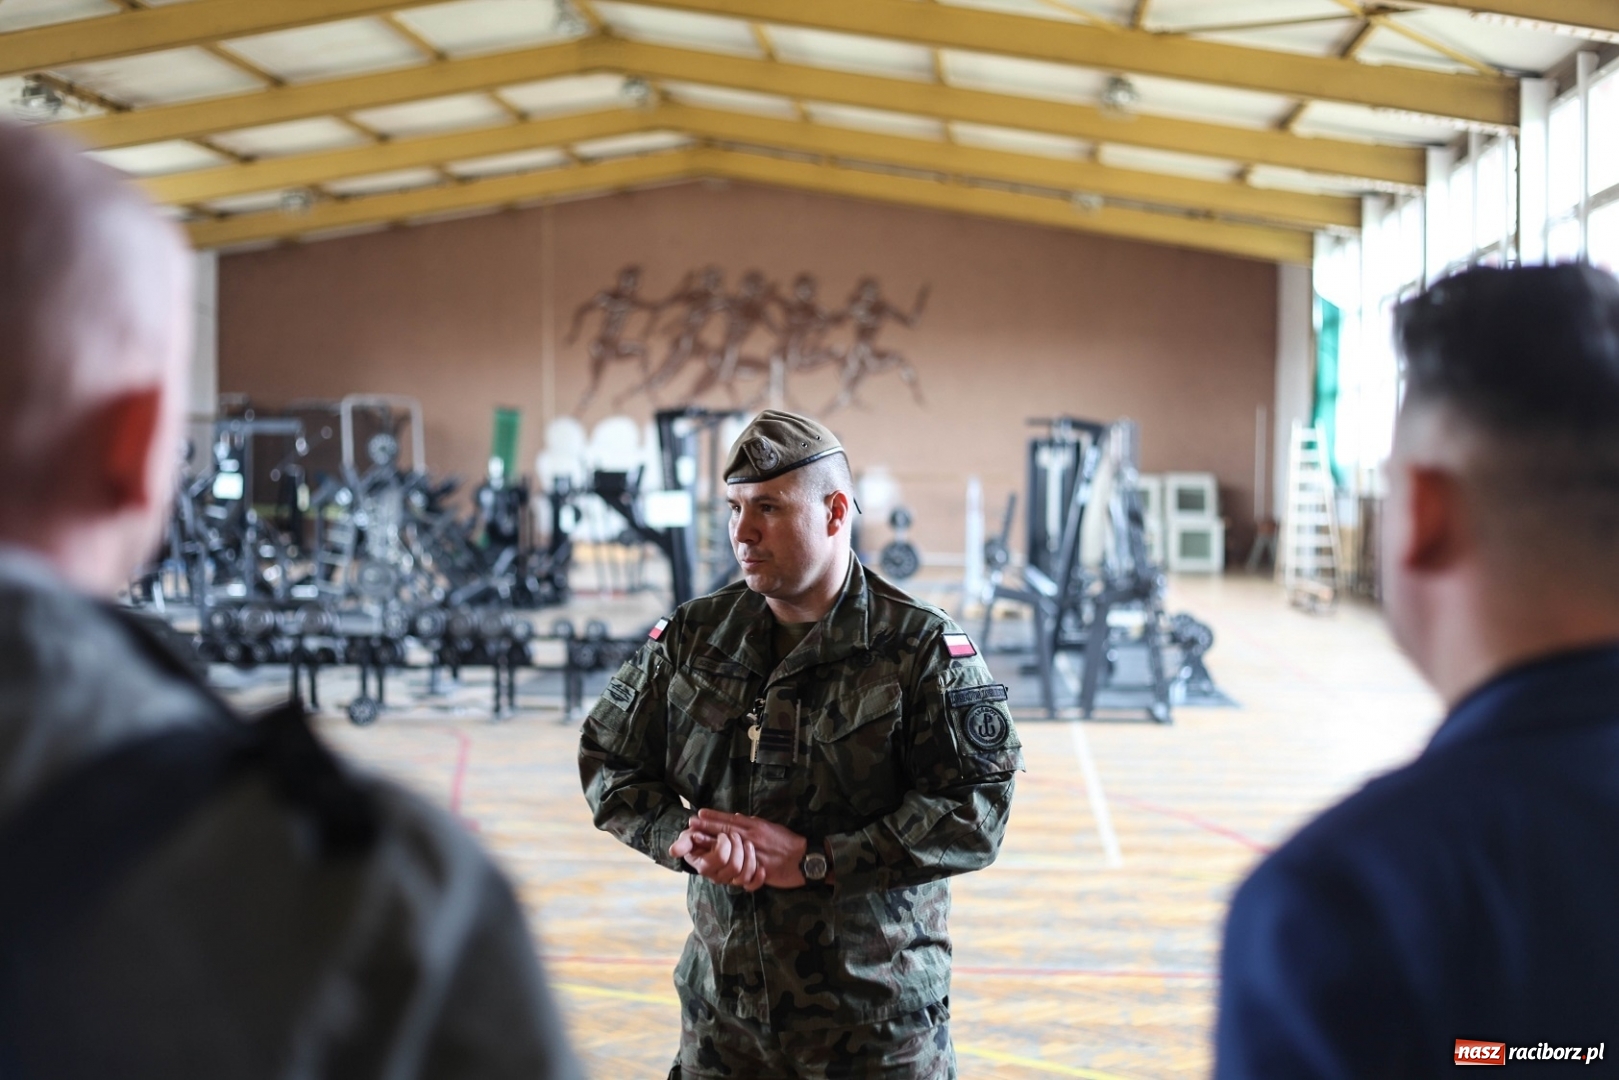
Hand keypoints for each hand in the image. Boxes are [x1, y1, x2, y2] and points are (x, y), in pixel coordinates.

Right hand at [670, 821, 767, 891]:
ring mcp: (730, 880)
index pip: (720, 858)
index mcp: (705, 866)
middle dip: (738, 846)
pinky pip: (752, 886)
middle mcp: (718, 876)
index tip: (723, 833)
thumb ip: (683, 844)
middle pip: (734, 866)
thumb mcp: (689, 838)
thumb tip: (673, 851)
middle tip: (736, 835)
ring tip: (748, 843)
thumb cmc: (698, 840)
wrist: (709, 845)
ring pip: (744, 875)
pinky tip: (761, 866)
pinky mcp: (743, 881)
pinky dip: (758, 877)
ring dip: (750, 857)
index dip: (724, 844)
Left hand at [693, 809, 815, 889]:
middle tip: (690, 823)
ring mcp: (753, 851)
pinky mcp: (757, 866)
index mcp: (756, 826)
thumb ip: (754, 824)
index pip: (731, 820)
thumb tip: (739, 818)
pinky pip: (738, 863)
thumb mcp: (771, 827)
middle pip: (726, 830)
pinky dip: (724, 859)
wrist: (804, 859)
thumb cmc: (788, 843)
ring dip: (711, 841)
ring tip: (695, 837)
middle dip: (707, 827)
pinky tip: (714, 858)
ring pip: (728, 845)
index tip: (699, 813)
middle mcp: (753, 836)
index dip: (714, 817)